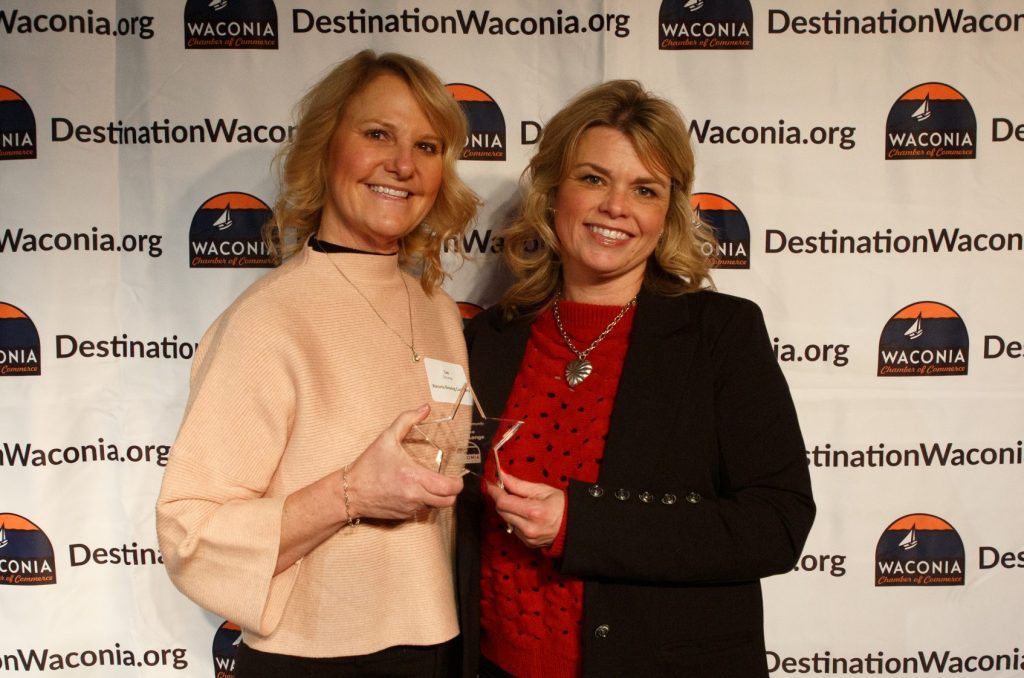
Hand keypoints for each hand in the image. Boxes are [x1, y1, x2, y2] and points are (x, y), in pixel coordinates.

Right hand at [345, 404, 463, 519]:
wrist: (350, 492)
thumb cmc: (368, 466)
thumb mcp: (386, 438)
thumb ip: (407, 420)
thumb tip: (425, 408)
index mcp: (414, 477)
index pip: (448, 488)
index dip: (457, 483)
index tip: (457, 477)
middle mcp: (414, 496)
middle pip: (447, 501)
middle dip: (452, 492)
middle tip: (449, 482)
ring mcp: (409, 508)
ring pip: (435, 507)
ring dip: (437, 497)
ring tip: (431, 485)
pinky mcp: (403, 516)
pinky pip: (421, 510)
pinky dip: (423, 502)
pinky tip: (415, 490)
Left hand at [485, 471, 563, 547]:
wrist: (573, 526)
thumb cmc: (561, 505)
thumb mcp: (542, 490)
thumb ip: (519, 484)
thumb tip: (502, 476)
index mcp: (533, 512)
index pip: (503, 502)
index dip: (494, 492)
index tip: (491, 483)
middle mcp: (528, 527)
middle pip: (501, 511)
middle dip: (500, 499)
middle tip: (504, 489)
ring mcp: (527, 537)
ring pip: (506, 519)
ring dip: (508, 509)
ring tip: (520, 503)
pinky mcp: (527, 543)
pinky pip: (513, 528)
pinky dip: (514, 519)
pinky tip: (525, 515)